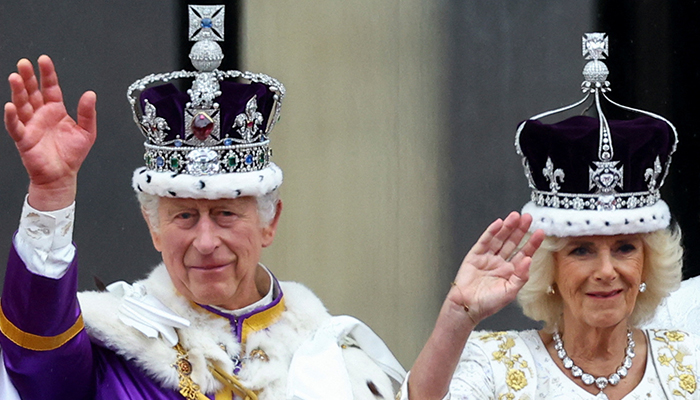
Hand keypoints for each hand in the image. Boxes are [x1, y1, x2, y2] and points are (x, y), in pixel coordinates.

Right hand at [4, 55, 96, 210]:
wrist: (63, 176)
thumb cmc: (72, 155)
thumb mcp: (87, 132)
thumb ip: (87, 113)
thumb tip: (90, 94)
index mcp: (56, 110)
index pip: (50, 88)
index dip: (47, 74)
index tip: (44, 60)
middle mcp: (41, 114)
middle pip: (32, 92)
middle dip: (28, 77)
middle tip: (24, 63)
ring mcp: (31, 125)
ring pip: (22, 104)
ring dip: (18, 91)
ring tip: (15, 77)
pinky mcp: (24, 139)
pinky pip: (16, 126)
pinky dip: (12, 116)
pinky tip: (10, 106)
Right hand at [448, 212, 544, 323]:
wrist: (467, 306)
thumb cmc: (488, 303)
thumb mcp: (510, 292)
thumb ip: (520, 276)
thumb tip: (528, 260)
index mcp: (510, 271)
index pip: (523, 253)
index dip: (532, 243)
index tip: (540, 232)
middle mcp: (500, 262)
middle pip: (513, 242)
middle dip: (521, 230)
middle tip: (528, 218)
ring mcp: (487, 258)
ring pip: (500, 239)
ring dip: (507, 227)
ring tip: (515, 216)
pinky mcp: (475, 256)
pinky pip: (484, 241)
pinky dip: (491, 232)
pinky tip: (499, 223)